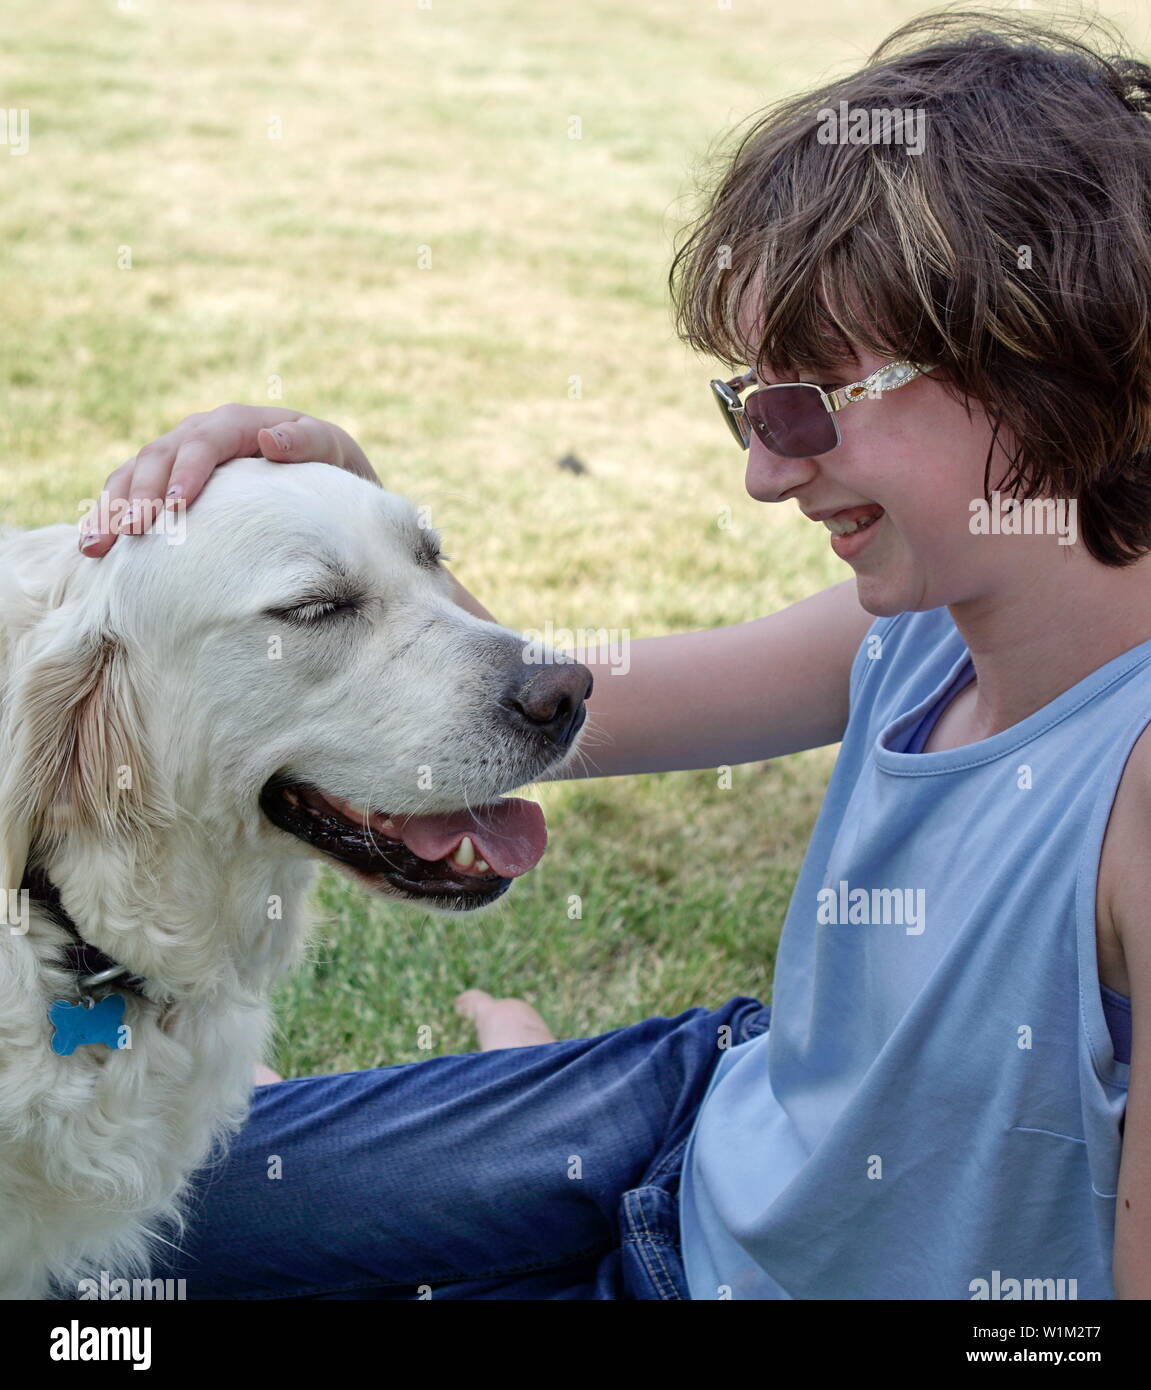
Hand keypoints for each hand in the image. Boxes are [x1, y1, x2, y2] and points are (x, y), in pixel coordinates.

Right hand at [78, 404, 379, 555]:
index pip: (207, 440)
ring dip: (112, 508)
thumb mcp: (337, 453)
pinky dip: (108, 515)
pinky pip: (128, 492)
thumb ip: (311, 442)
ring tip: (98, 547)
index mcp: (243, 422)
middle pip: (161, 455)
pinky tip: (93, 547)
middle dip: (142, 493)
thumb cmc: (335, 473)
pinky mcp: (167, 483)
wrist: (328, 489)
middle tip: (132, 531)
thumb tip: (271, 439)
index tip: (178, 505)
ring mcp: (180, 458)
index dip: (188, 470)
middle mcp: (204, 434)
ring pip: (134, 473)